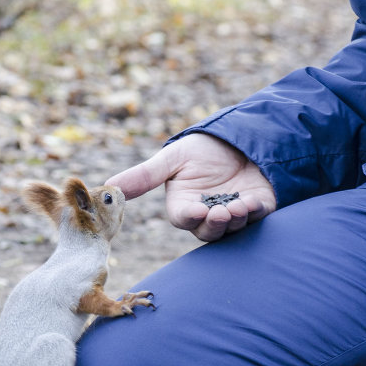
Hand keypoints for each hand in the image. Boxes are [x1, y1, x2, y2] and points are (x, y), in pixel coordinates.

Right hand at [106, 133, 276, 241]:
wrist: (243, 134)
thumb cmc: (204, 147)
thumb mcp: (173, 157)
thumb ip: (144, 175)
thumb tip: (107, 186)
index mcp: (184, 203)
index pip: (183, 218)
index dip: (190, 217)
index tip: (198, 210)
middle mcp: (206, 212)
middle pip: (207, 231)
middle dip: (214, 224)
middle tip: (222, 212)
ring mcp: (232, 212)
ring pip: (230, 229)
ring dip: (234, 220)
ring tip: (239, 205)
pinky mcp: (257, 209)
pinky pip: (255, 219)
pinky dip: (254, 213)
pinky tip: (252, 201)